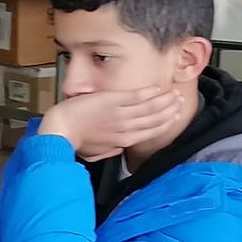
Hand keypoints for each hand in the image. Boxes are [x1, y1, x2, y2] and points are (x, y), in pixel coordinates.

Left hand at [40, 88, 183, 161]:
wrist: (61, 130)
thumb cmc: (75, 142)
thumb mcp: (97, 152)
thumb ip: (112, 149)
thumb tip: (120, 147)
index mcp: (123, 141)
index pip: (151, 132)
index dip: (165, 124)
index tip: (174, 116)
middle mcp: (126, 128)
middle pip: (155, 119)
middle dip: (170, 110)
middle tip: (180, 102)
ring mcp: (120, 114)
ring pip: (150, 107)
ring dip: (164, 100)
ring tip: (174, 94)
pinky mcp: (112, 101)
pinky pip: (135, 97)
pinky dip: (148, 93)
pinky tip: (157, 89)